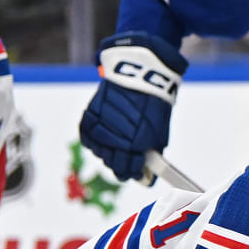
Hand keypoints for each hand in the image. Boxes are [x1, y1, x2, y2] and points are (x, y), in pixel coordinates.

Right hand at [79, 32, 187, 182]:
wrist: (138, 75)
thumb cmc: (153, 104)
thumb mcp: (160, 131)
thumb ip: (152, 153)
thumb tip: (147, 171)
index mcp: (138, 143)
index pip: (130, 169)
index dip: (133, 173)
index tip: (136, 173)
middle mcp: (118, 137)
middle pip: (113, 163)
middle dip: (121, 165)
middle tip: (125, 162)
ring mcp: (102, 127)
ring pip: (100, 152)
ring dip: (108, 153)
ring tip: (116, 148)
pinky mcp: (90, 116)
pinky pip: (88, 138)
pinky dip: (94, 142)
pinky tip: (103, 140)